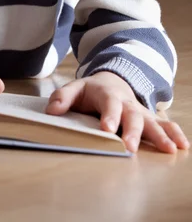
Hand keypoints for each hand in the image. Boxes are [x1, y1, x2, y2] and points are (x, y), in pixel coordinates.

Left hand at [46, 71, 189, 153]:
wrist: (112, 81)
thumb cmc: (91, 90)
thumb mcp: (75, 88)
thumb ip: (62, 97)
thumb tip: (52, 111)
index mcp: (107, 94)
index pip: (109, 104)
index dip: (109, 115)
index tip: (107, 129)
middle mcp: (127, 103)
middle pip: (132, 115)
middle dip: (132, 131)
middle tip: (130, 147)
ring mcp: (140, 111)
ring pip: (152, 121)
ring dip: (160, 135)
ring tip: (169, 149)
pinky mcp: (149, 119)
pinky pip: (164, 124)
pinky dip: (174, 133)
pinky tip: (182, 145)